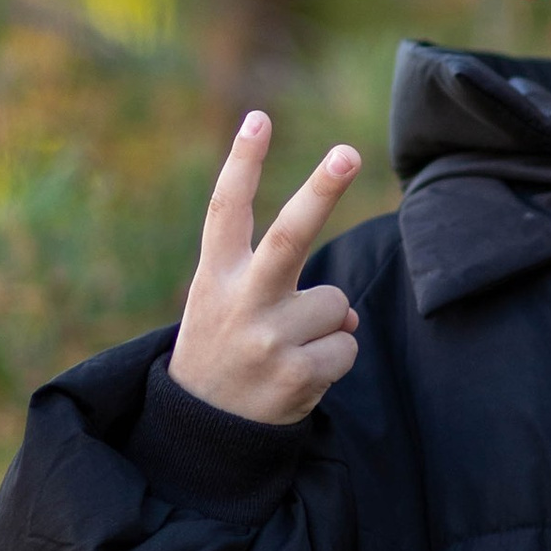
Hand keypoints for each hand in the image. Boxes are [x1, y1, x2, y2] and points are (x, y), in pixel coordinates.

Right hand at [169, 112, 364, 423]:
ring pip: (336, 302)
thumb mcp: (227, 308)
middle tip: (348, 151)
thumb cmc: (225, 352)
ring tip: (287, 352)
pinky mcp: (297, 375)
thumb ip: (279, 289)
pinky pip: (347, 344)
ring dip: (326, 325)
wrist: (202, 432)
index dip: (242, 163)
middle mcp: (239, 302)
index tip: (258, 118)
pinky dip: (335, 359)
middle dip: (321, 190)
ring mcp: (268, 339)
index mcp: (214, 277)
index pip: (225, 211)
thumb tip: (346, 310)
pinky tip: (300, 377)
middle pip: (289, 236)